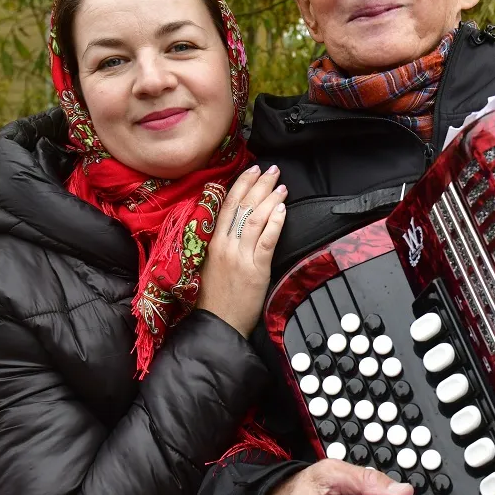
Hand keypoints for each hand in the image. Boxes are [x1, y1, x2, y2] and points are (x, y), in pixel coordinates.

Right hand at [196, 164, 287, 335]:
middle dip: (259, 184)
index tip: (252, 170)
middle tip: (271, 170)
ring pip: (255, 219)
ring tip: (281, 186)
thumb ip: (222, 243)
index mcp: (213, 242)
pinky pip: (266, 241)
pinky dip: (275, 223)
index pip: (227, 205)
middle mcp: (225, 246)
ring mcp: (240, 257)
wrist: (217, 324)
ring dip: (270, 199)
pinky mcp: (255, 270)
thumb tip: (236, 223)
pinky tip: (283, 210)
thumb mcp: (211, 264)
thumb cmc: (215, 298)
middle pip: (243, 207)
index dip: (241, 185)